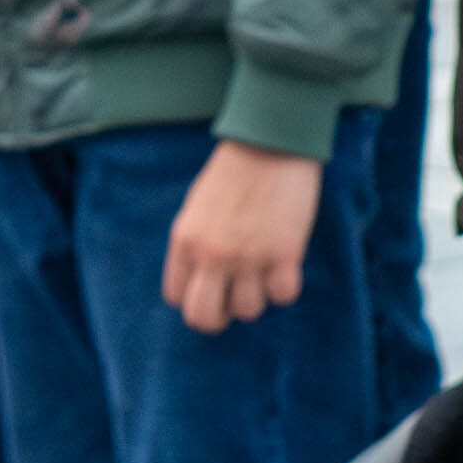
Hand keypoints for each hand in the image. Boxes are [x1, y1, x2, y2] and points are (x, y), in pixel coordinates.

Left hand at [165, 140, 324, 334]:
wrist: (271, 143)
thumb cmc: (234, 171)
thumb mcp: (197, 208)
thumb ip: (195, 243)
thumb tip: (202, 275)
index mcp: (185, 242)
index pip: (176, 297)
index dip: (195, 297)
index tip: (211, 286)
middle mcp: (212, 255)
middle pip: (203, 317)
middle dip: (218, 318)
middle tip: (232, 304)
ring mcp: (249, 256)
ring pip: (248, 310)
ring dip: (257, 298)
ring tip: (264, 276)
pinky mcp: (285, 252)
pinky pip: (283, 295)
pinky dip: (285, 289)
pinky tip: (286, 269)